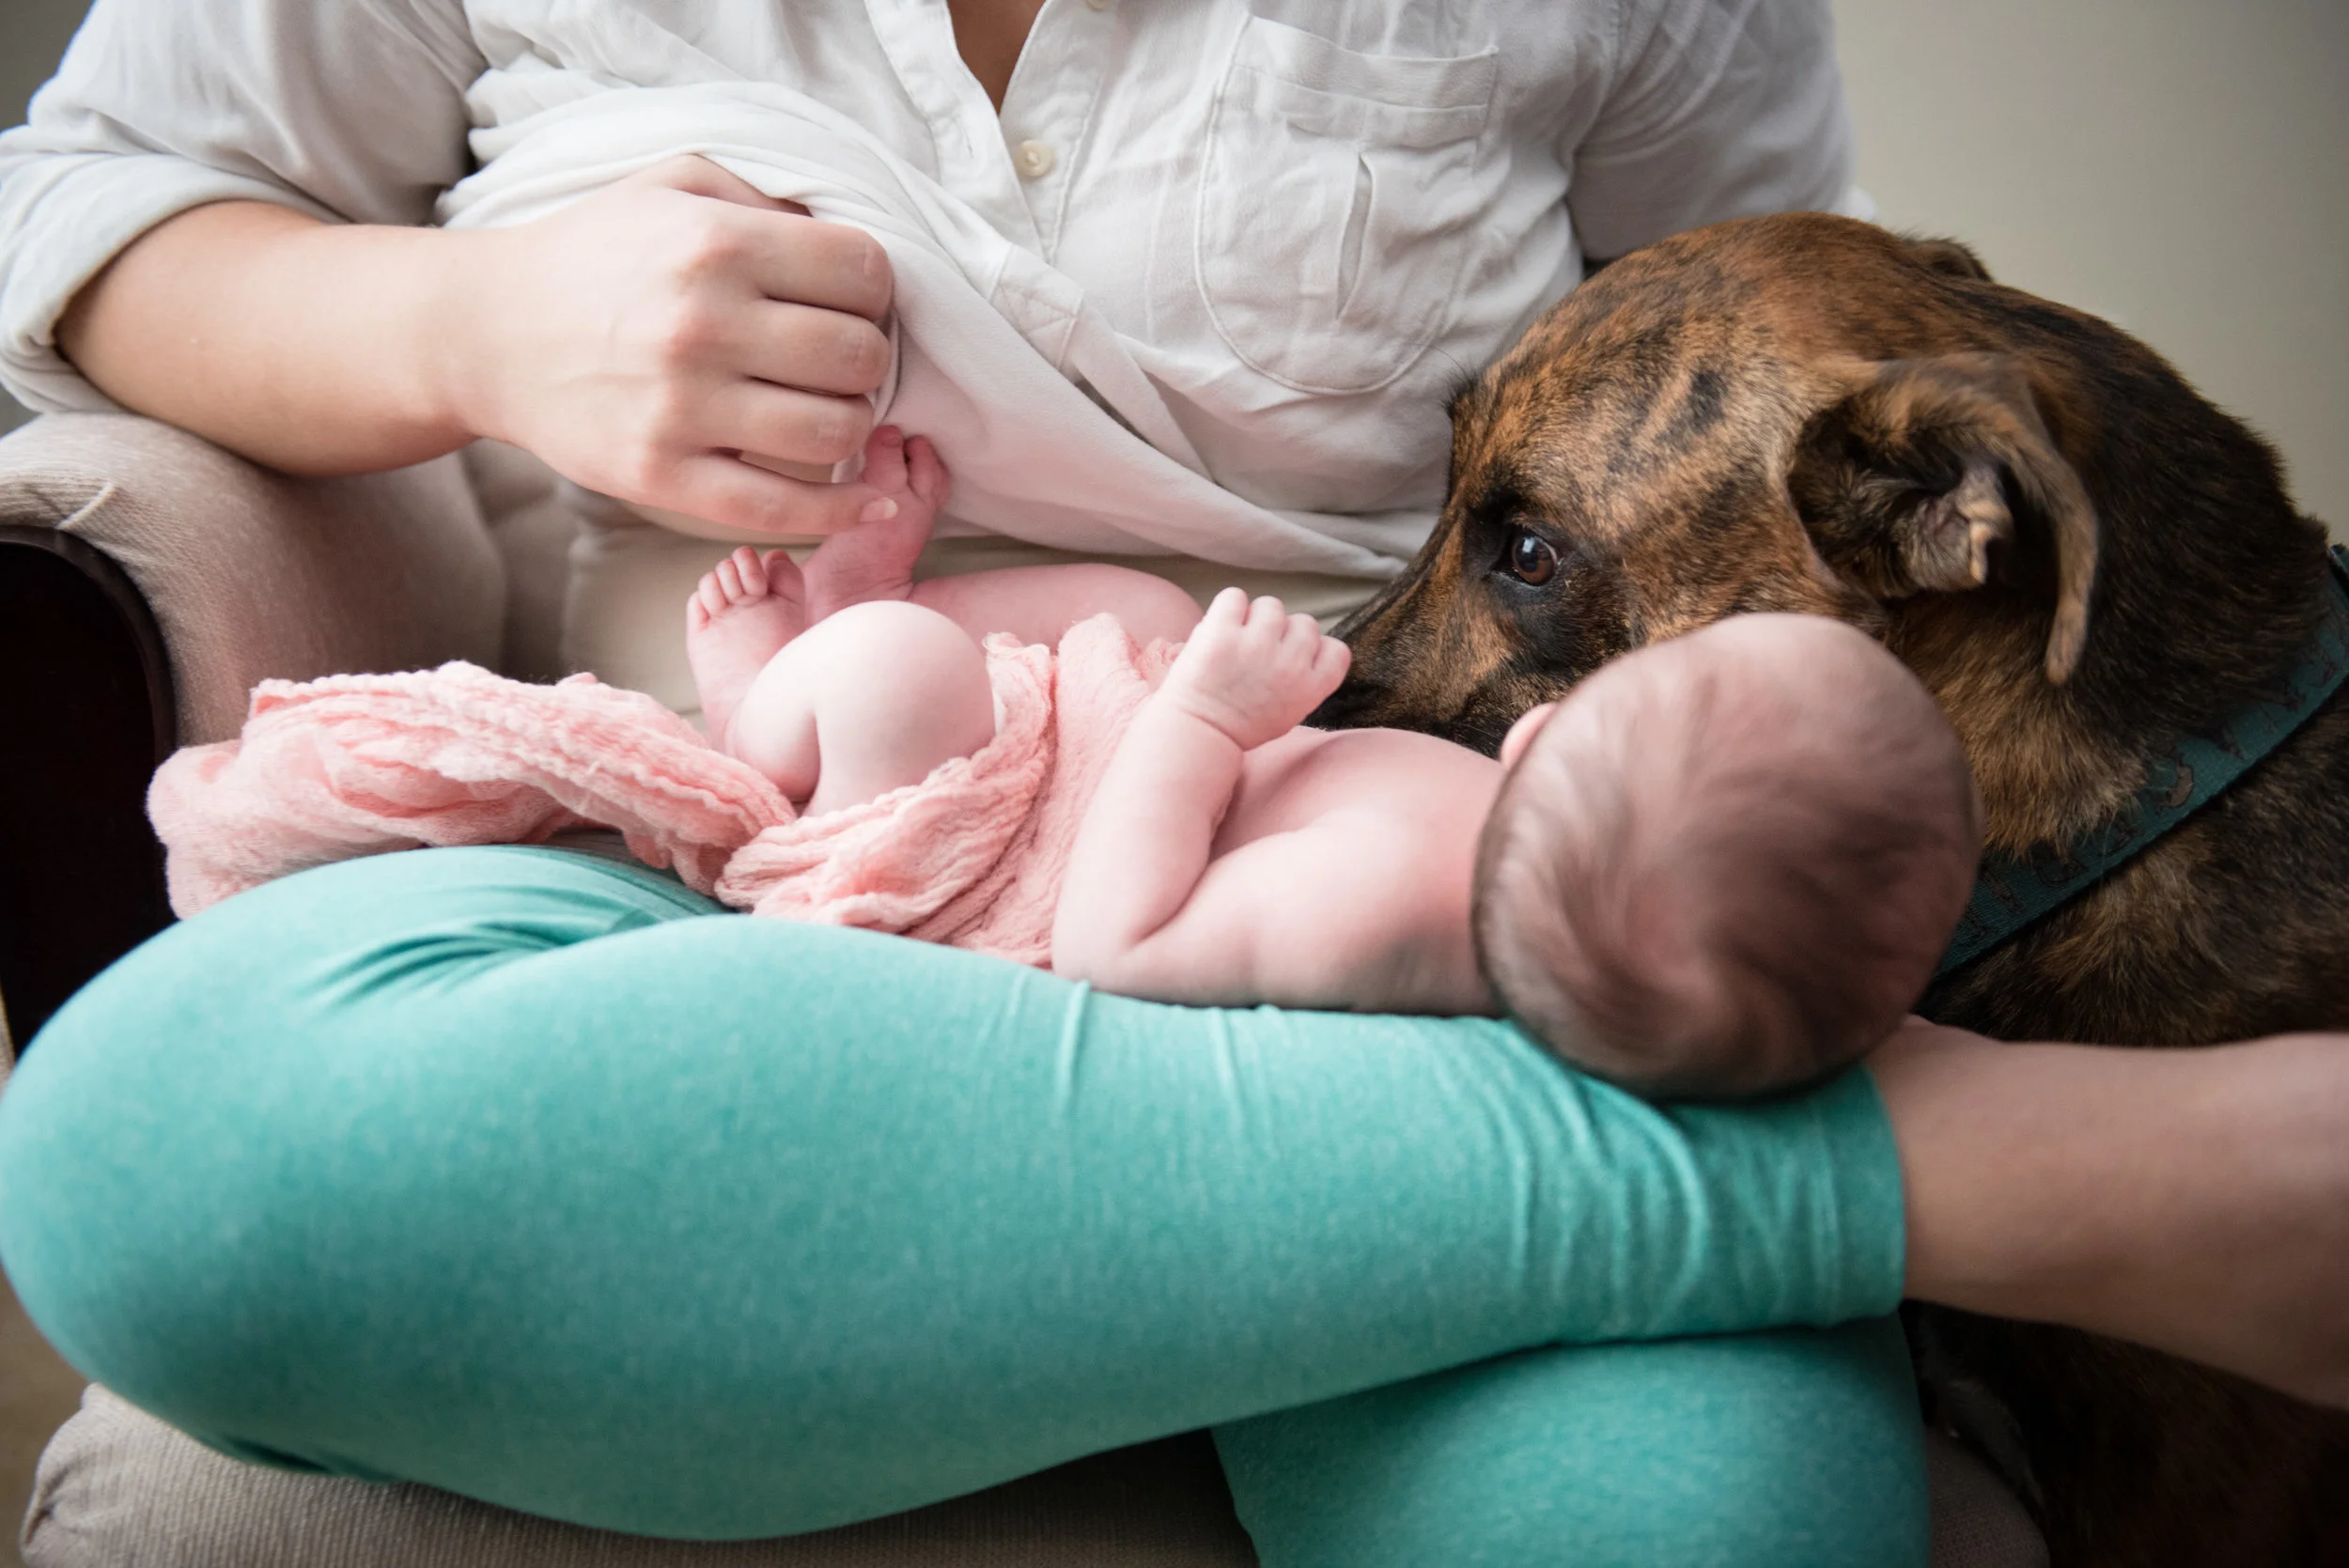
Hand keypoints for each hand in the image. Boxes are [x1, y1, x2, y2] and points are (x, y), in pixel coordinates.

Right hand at [449, 156, 897, 534]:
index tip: (847, 300)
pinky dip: (842, 512)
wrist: (484, 332)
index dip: (872, 288)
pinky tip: (869, 504)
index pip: (863, 271)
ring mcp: (682, 407)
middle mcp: (702, 323)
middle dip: (865, 357)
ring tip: (821, 408)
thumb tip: (852, 249)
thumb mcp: (672, 188)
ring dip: (849, 423)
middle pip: (860, 355)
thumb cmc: (591, 256)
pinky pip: (783, 508)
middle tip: (834, 359)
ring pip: (837, 431)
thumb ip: (764, 198)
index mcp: (715, 243)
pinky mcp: (662, 475)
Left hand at [1160, 589, 1350, 749]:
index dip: (1315, 648)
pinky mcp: (1223, 632)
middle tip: (1258, 652)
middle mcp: (1290, 663)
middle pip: (1305, 622)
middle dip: (1283, 633)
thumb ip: (1303, 679)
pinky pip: (1235, 597)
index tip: (1294, 659)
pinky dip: (1227, 608)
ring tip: (1237, 641)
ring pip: (1271, 605)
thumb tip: (1300, 644)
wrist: (1198, 733)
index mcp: (1311, 687)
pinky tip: (1220, 629)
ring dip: (1255, 617)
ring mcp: (1257, 644)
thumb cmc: (1241, 726)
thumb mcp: (1290, 712)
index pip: (1337, 649)